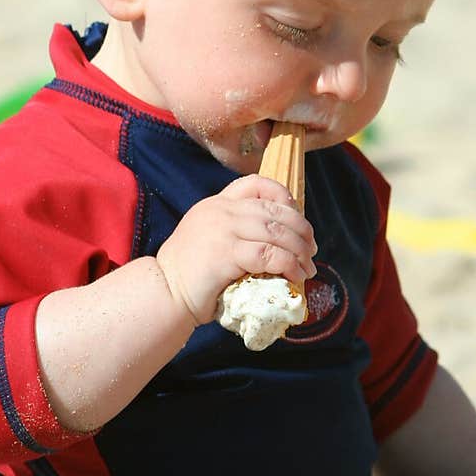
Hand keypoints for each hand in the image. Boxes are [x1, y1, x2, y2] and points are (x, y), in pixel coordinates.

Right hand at [156, 175, 316, 326]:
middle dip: (301, 229)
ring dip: (300, 251)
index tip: (297, 218)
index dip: (283, 197)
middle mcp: (221, 210)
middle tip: (311, 250)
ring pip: (277, 232)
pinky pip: (269, 255)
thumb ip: (236, 233)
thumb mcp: (211, 240)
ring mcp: (223, 229)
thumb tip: (275, 244)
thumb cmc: (188, 275)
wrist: (164, 292)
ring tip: (308, 268)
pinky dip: (289, 265)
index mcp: (216, 203)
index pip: (256, 183)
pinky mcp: (226, 252)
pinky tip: (295, 276)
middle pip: (275, 210)